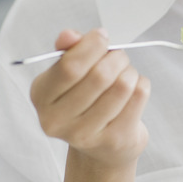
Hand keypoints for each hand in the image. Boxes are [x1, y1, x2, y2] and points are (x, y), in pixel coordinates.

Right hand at [31, 28, 150, 167]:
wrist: (102, 146)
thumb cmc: (86, 99)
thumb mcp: (69, 73)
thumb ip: (69, 50)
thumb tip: (69, 35)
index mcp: (41, 96)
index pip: (69, 67)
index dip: (91, 46)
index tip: (101, 36)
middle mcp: (57, 120)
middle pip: (100, 76)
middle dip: (116, 57)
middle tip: (118, 57)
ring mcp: (85, 134)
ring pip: (123, 85)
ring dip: (130, 71)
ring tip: (125, 74)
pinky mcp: (114, 140)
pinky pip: (139, 96)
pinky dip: (141, 84)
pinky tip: (132, 91)